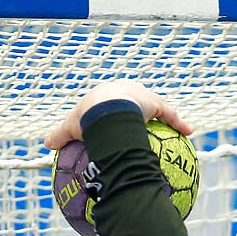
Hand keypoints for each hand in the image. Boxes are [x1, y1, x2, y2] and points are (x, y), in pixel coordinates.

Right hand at [43, 80, 193, 150]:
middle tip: (148, 120)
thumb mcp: (71, 128)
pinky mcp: (154, 103)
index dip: (119, 107)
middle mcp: (127, 90)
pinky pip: (170, 114)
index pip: (115, 100)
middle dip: (144, 107)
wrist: (104, 110)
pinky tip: (190, 132)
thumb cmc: (87, 118)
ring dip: (167, 115)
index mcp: (108, 93)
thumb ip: (61, 136)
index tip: (122, 116)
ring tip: (177, 128)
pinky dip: (179, 123)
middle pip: (139, 100)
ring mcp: (142, 96)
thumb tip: (46, 145)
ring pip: (158, 106)